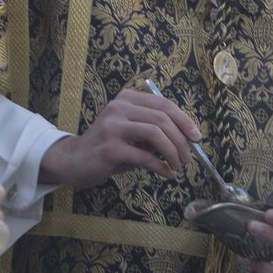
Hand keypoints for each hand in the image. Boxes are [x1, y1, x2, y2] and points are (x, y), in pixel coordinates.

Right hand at [38, 88, 200, 189]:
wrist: (75, 161)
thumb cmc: (111, 148)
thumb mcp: (133, 133)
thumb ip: (155, 130)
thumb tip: (188, 139)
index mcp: (127, 98)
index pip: (164, 104)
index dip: (184, 120)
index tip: (196, 137)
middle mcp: (119, 107)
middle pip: (162, 118)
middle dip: (181, 139)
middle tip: (188, 157)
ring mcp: (112, 126)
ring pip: (155, 133)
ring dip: (173, 152)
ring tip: (178, 165)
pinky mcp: (110, 147)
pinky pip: (144, 156)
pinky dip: (160, 166)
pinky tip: (167, 174)